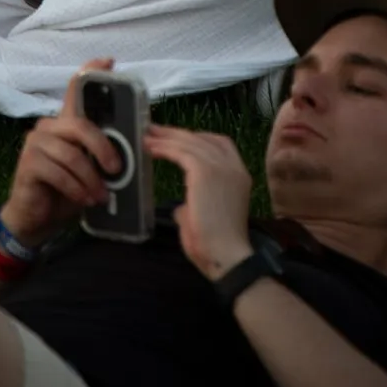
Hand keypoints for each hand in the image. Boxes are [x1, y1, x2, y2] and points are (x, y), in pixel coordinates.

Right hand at [0, 59, 122, 248]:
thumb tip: (132, 153)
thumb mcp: (88, 171)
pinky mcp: (28, 163)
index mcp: (65, 124)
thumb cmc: (65, 192)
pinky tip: (84, 200)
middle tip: (116, 170)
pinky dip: (76, 189)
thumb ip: (101, 156)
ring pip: (72, 155)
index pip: (75, 90)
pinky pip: (59, 173)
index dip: (90, 72)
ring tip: (100, 196)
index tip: (109, 61)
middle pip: (80, 125)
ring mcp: (35, 143)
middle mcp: (48, 127)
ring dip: (91, 179)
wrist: (35, 219)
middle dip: (102, 148)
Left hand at [145, 126, 253, 280]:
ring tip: (148, 136)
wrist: (226, 257)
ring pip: (190, 142)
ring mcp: (221, 167)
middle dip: (177, 133)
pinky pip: (181, 152)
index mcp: (239, 176)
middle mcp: (233, 167)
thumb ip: (195, 208)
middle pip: (203, 138)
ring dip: (167, 138)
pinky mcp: (205, 171)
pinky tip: (152, 148)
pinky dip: (165, 148)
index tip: (177, 137)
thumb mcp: (208, 219)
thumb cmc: (216, 247)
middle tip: (155, 130)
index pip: (220, 144)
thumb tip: (182, 209)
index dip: (197, 137)